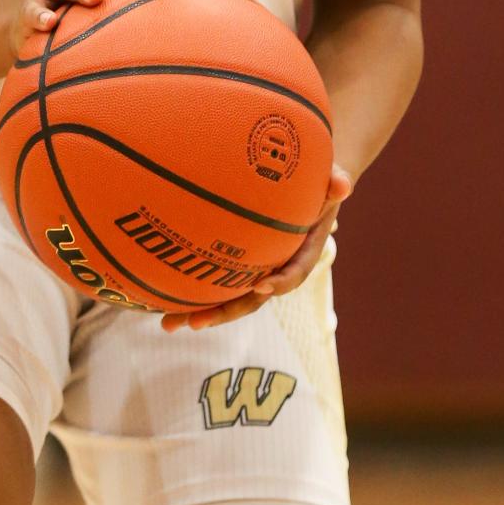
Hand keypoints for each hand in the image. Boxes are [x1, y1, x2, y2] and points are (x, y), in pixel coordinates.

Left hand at [161, 164, 353, 332]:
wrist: (308, 188)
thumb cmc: (317, 182)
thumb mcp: (328, 180)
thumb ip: (336, 181)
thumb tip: (344, 184)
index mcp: (304, 253)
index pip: (294, 273)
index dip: (279, 282)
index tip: (261, 287)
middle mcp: (278, 268)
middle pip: (252, 298)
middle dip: (224, 313)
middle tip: (195, 323)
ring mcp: (257, 269)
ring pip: (230, 296)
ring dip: (200, 312)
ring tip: (167, 324)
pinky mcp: (238, 263)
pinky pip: (218, 279)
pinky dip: (193, 289)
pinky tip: (159, 295)